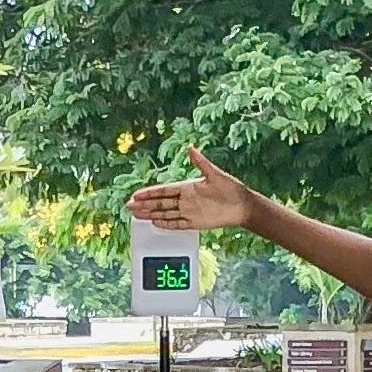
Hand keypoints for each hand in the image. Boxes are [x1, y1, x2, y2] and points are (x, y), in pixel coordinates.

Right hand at [128, 146, 252, 231]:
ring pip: (165, 213)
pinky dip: (166, 224)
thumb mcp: (215, 174)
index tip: (136, 194)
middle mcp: (186, 200)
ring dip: (151, 214)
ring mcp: (189, 212)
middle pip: (160, 203)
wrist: (242, 206)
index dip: (149, 193)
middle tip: (129, 206)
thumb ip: (200, 162)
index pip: (164, 190)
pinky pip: (176, 224)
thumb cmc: (231, 188)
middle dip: (144, 204)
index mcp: (188, 187)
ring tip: (136, 215)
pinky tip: (155, 223)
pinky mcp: (195, 222)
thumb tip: (191, 148)